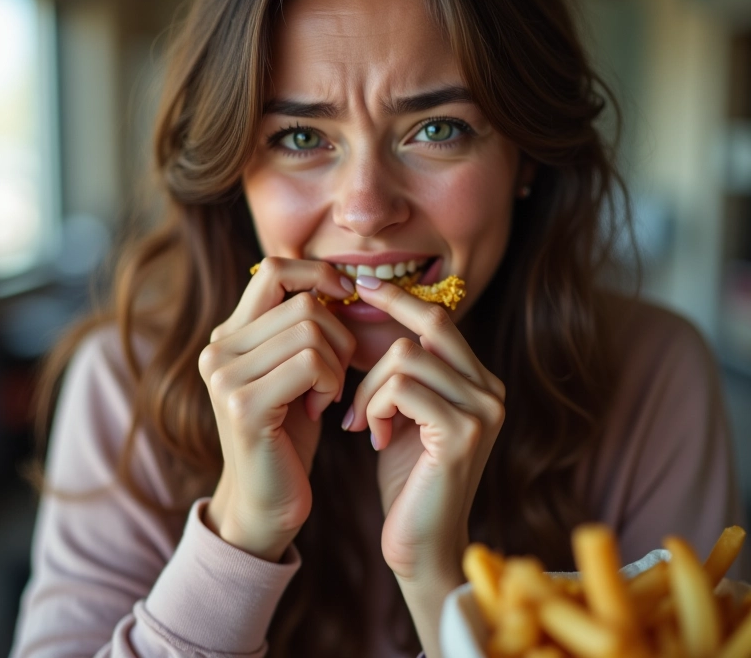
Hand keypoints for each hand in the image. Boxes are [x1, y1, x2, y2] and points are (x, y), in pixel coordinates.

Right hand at [199, 257, 355, 560]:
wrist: (267, 502)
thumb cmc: (290, 432)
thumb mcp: (292, 370)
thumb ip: (298, 326)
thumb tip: (340, 279)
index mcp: (229, 335)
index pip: (273, 269)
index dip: (317, 273)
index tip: (345, 296)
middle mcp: (218, 349)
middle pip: (303, 302)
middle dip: (340, 335)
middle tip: (338, 373)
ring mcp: (225, 376)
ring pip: (311, 330)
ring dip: (337, 363)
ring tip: (327, 394)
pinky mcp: (243, 404)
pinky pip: (310, 362)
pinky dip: (331, 383)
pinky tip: (321, 409)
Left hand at [345, 278, 504, 584]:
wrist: (422, 545)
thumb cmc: (407, 477)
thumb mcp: (404, 413)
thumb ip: (401, 372)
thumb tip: (365, 316)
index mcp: (478, 381)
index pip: (439, 318)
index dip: (400, 298)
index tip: (363, 285)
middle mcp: (490, 390)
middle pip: (428, 325)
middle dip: (378, 337)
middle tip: (340, 361)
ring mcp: (482, 411)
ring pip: (405, 357)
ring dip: (368, 388)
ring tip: (361, 421)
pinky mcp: (462, 435)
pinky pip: (401, 388)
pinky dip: (374, 407)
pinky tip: (372, 436)